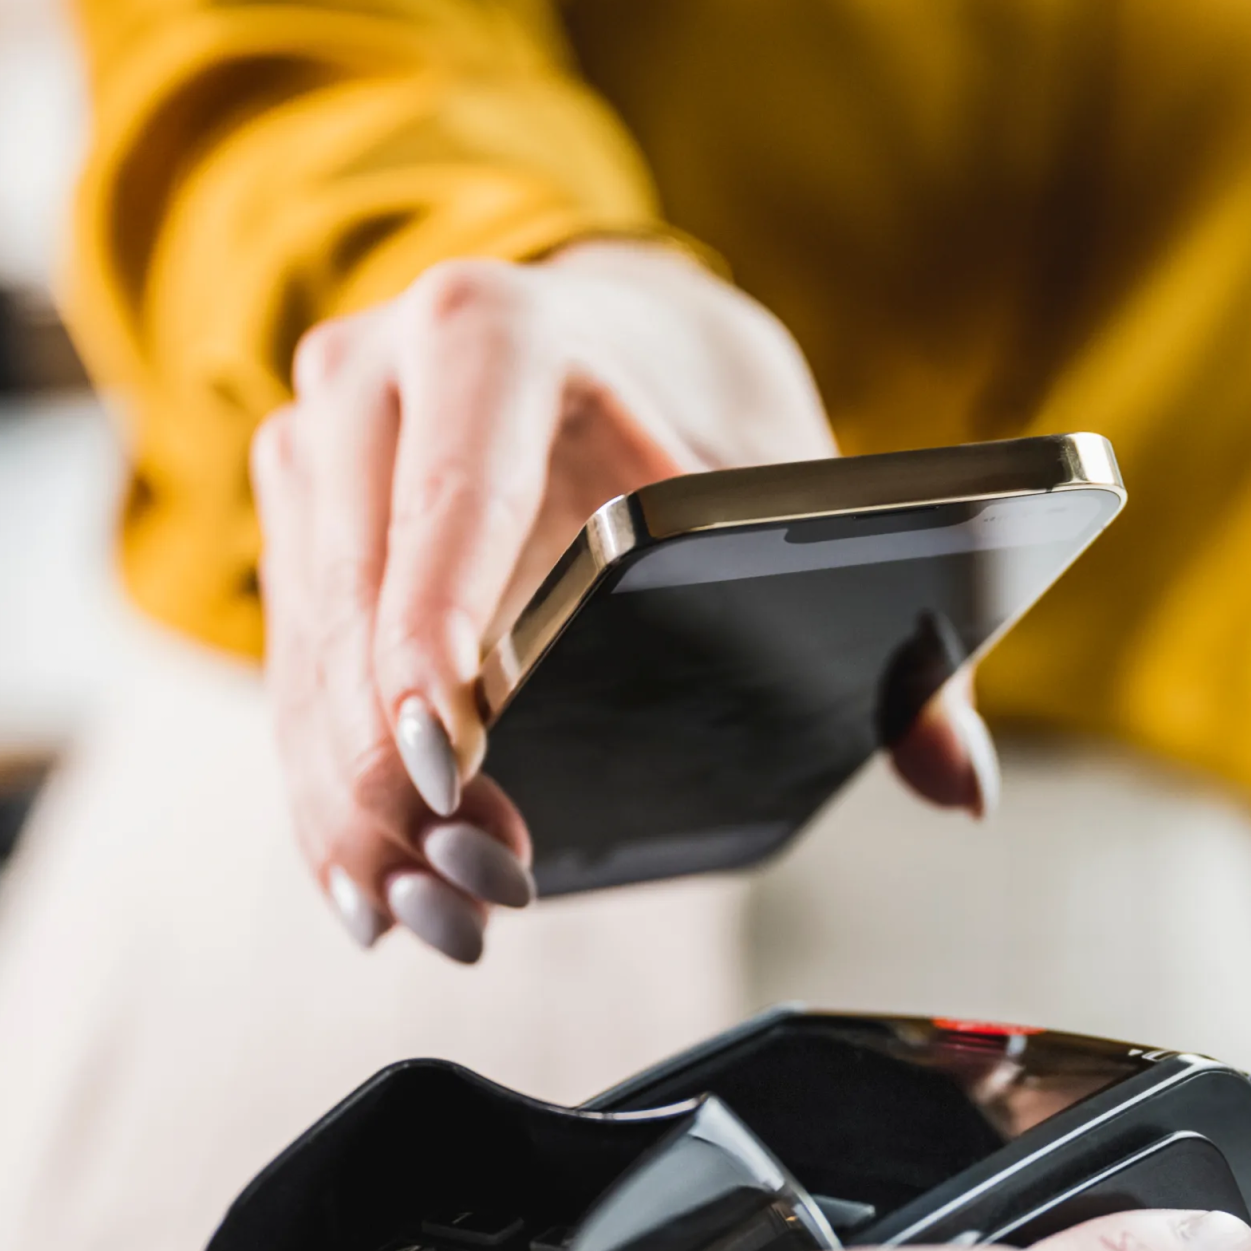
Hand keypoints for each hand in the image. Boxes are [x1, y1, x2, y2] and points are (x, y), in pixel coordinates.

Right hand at [251, 238, 997, 960]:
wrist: (610, 329)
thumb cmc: (706, 411)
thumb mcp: (797, 488)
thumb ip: (897, 643)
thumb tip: (961, 785)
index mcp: (498, 332)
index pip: (455, 492)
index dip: (440, 626)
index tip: (453, 759)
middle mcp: (377, 370)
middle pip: (359, 601)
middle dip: (397, 772)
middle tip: (470, 895)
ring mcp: (314, 443)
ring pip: (307, 658)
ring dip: (351, 808)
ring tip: (423, 921)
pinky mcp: (292, 522)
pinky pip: (289, 676)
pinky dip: (322, 790)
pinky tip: (364, 885)